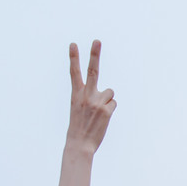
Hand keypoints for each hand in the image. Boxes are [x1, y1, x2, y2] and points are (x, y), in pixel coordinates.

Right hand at [65, 40, 115, 154]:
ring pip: (109, 92)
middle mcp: (86, 95)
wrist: (79, 144)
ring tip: (98, 114)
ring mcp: (96, 102)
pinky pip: (113, 103)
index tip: (73, 44)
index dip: (74, 58)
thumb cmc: (79, 127)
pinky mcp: (106, 110)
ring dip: (106, 101)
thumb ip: (89, 97)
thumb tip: (108, 93)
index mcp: (75, 94)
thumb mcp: (78, 108)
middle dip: (94, 54)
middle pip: (92, 71)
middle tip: (97, 41)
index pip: (74, 73)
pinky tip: (102, 119)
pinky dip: (110, 110)